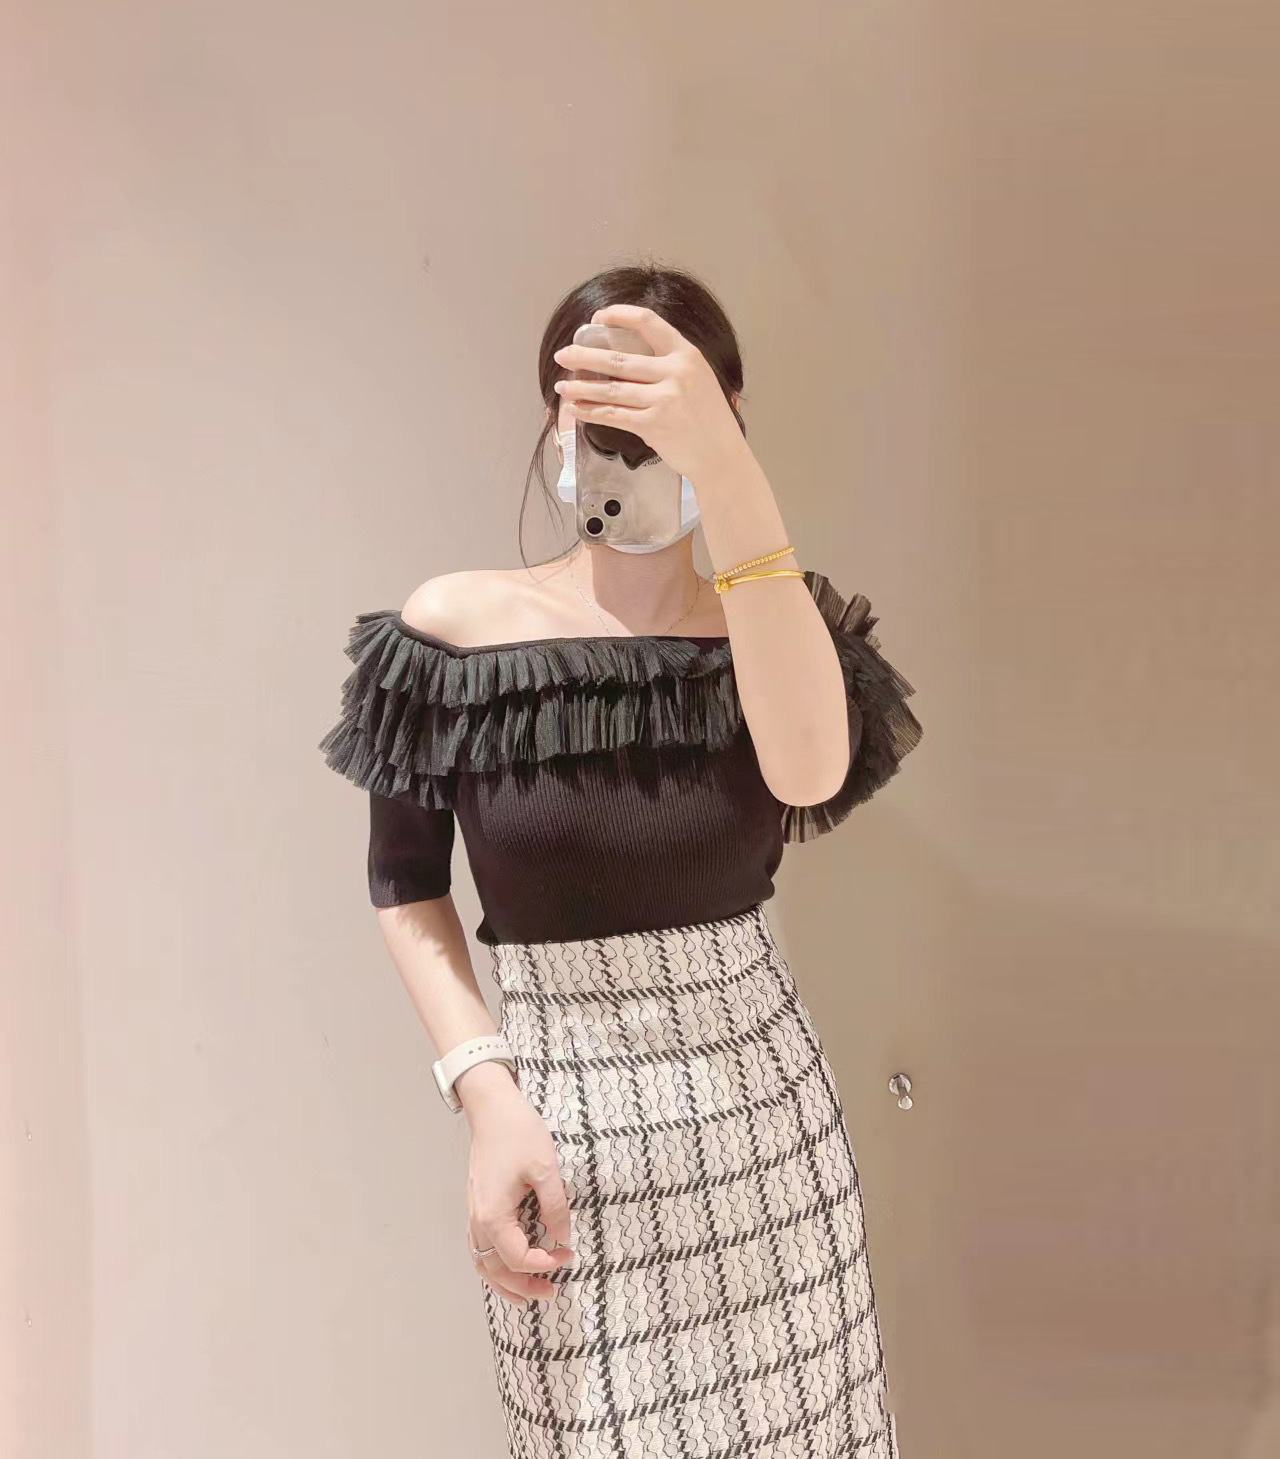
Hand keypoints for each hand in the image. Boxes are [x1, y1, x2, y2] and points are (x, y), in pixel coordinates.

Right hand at [464, 1075, 573, 1306]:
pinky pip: (480, 1247)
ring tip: (529, 1294)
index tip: (569, 1255)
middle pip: (496, 1270)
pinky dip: (494, 1265)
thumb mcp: (546, 1169)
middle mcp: (478, 1220)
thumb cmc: (518, 1133)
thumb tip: (562, 1237)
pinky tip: (509, 1266)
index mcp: (494, 1216)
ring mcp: (474, 1213)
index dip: (545, 1264)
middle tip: (553, 1291)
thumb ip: (555, 1207)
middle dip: (523, 1285)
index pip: (518, 1258)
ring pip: (483, 1263)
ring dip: (505, 1282)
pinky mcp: (477, 1205)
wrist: (492, 1107)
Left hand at [552, 303, 745, 482]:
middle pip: (618, 360)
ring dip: (581, 388)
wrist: (721, 455)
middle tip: (563, 355)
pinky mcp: (653, 425)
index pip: (647, 322)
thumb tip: (628, 361)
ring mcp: (663, 399)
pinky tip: (576, 410)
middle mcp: (675, 372)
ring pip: (611, 390)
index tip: (597, 319)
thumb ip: (670, 366)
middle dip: (584, 357)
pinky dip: (590, 413)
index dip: (618, 316)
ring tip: (561, 386)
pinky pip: (613, 415)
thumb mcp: (699, 379)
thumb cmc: (709, 419)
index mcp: (687, 354)